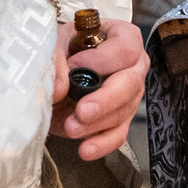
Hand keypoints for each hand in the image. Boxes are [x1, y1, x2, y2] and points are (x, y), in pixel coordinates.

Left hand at [51, 17, 147, 160]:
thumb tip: (59, 88)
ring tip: (70, 127)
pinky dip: (101, 143)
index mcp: (122, 37)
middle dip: (104, 101)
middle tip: (82, 111)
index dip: (101, 60)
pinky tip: (86, 149)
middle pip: (130, 84)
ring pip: (122, 112)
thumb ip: (55, 60)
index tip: (75, 65)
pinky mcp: (119, 120)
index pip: (125, 49)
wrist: (56, 70)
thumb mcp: (54, 43)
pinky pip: (118, 134)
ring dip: (96, 124)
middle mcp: (133, 66)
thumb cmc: (62, 49)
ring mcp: (129, 95)